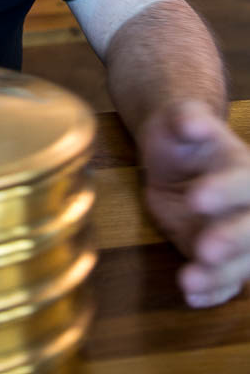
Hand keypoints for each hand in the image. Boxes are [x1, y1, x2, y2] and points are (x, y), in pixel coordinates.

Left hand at [139, 99, 249, 307]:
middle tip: (203, 249)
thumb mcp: (178, 117)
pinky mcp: (218, 257)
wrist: (172, 153)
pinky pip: (223, 281)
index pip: (245, 184)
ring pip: (241, 262)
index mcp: (245, 171)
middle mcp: (248, 208)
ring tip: (189, 281)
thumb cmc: (179, 132)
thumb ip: (187, 119)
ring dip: (220, 275)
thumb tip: (193, 122)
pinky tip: (192, 297)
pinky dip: (212, 292)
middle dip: (231, 240)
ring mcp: (234, 235)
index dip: (225, 192)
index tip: (196, 198)